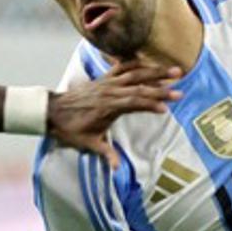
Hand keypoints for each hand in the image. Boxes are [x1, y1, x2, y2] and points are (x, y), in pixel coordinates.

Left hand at [47, 61, 182, 166]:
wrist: (51, 112)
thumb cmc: (70, 129)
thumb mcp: (88, 144)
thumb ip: (105, 153)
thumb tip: (117, 168)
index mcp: (108, 107)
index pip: (134, 102)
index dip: (151, 104)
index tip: (166, 108)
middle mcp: (110, 91)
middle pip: (140, 86)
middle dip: (161, 86)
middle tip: (179, 87)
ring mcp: (107, 82)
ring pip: (135, 72)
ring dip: (155, 71)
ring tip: (174, 70)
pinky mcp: (103, 78)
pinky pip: (123, 67)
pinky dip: (137, 63)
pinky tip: (149, 62)